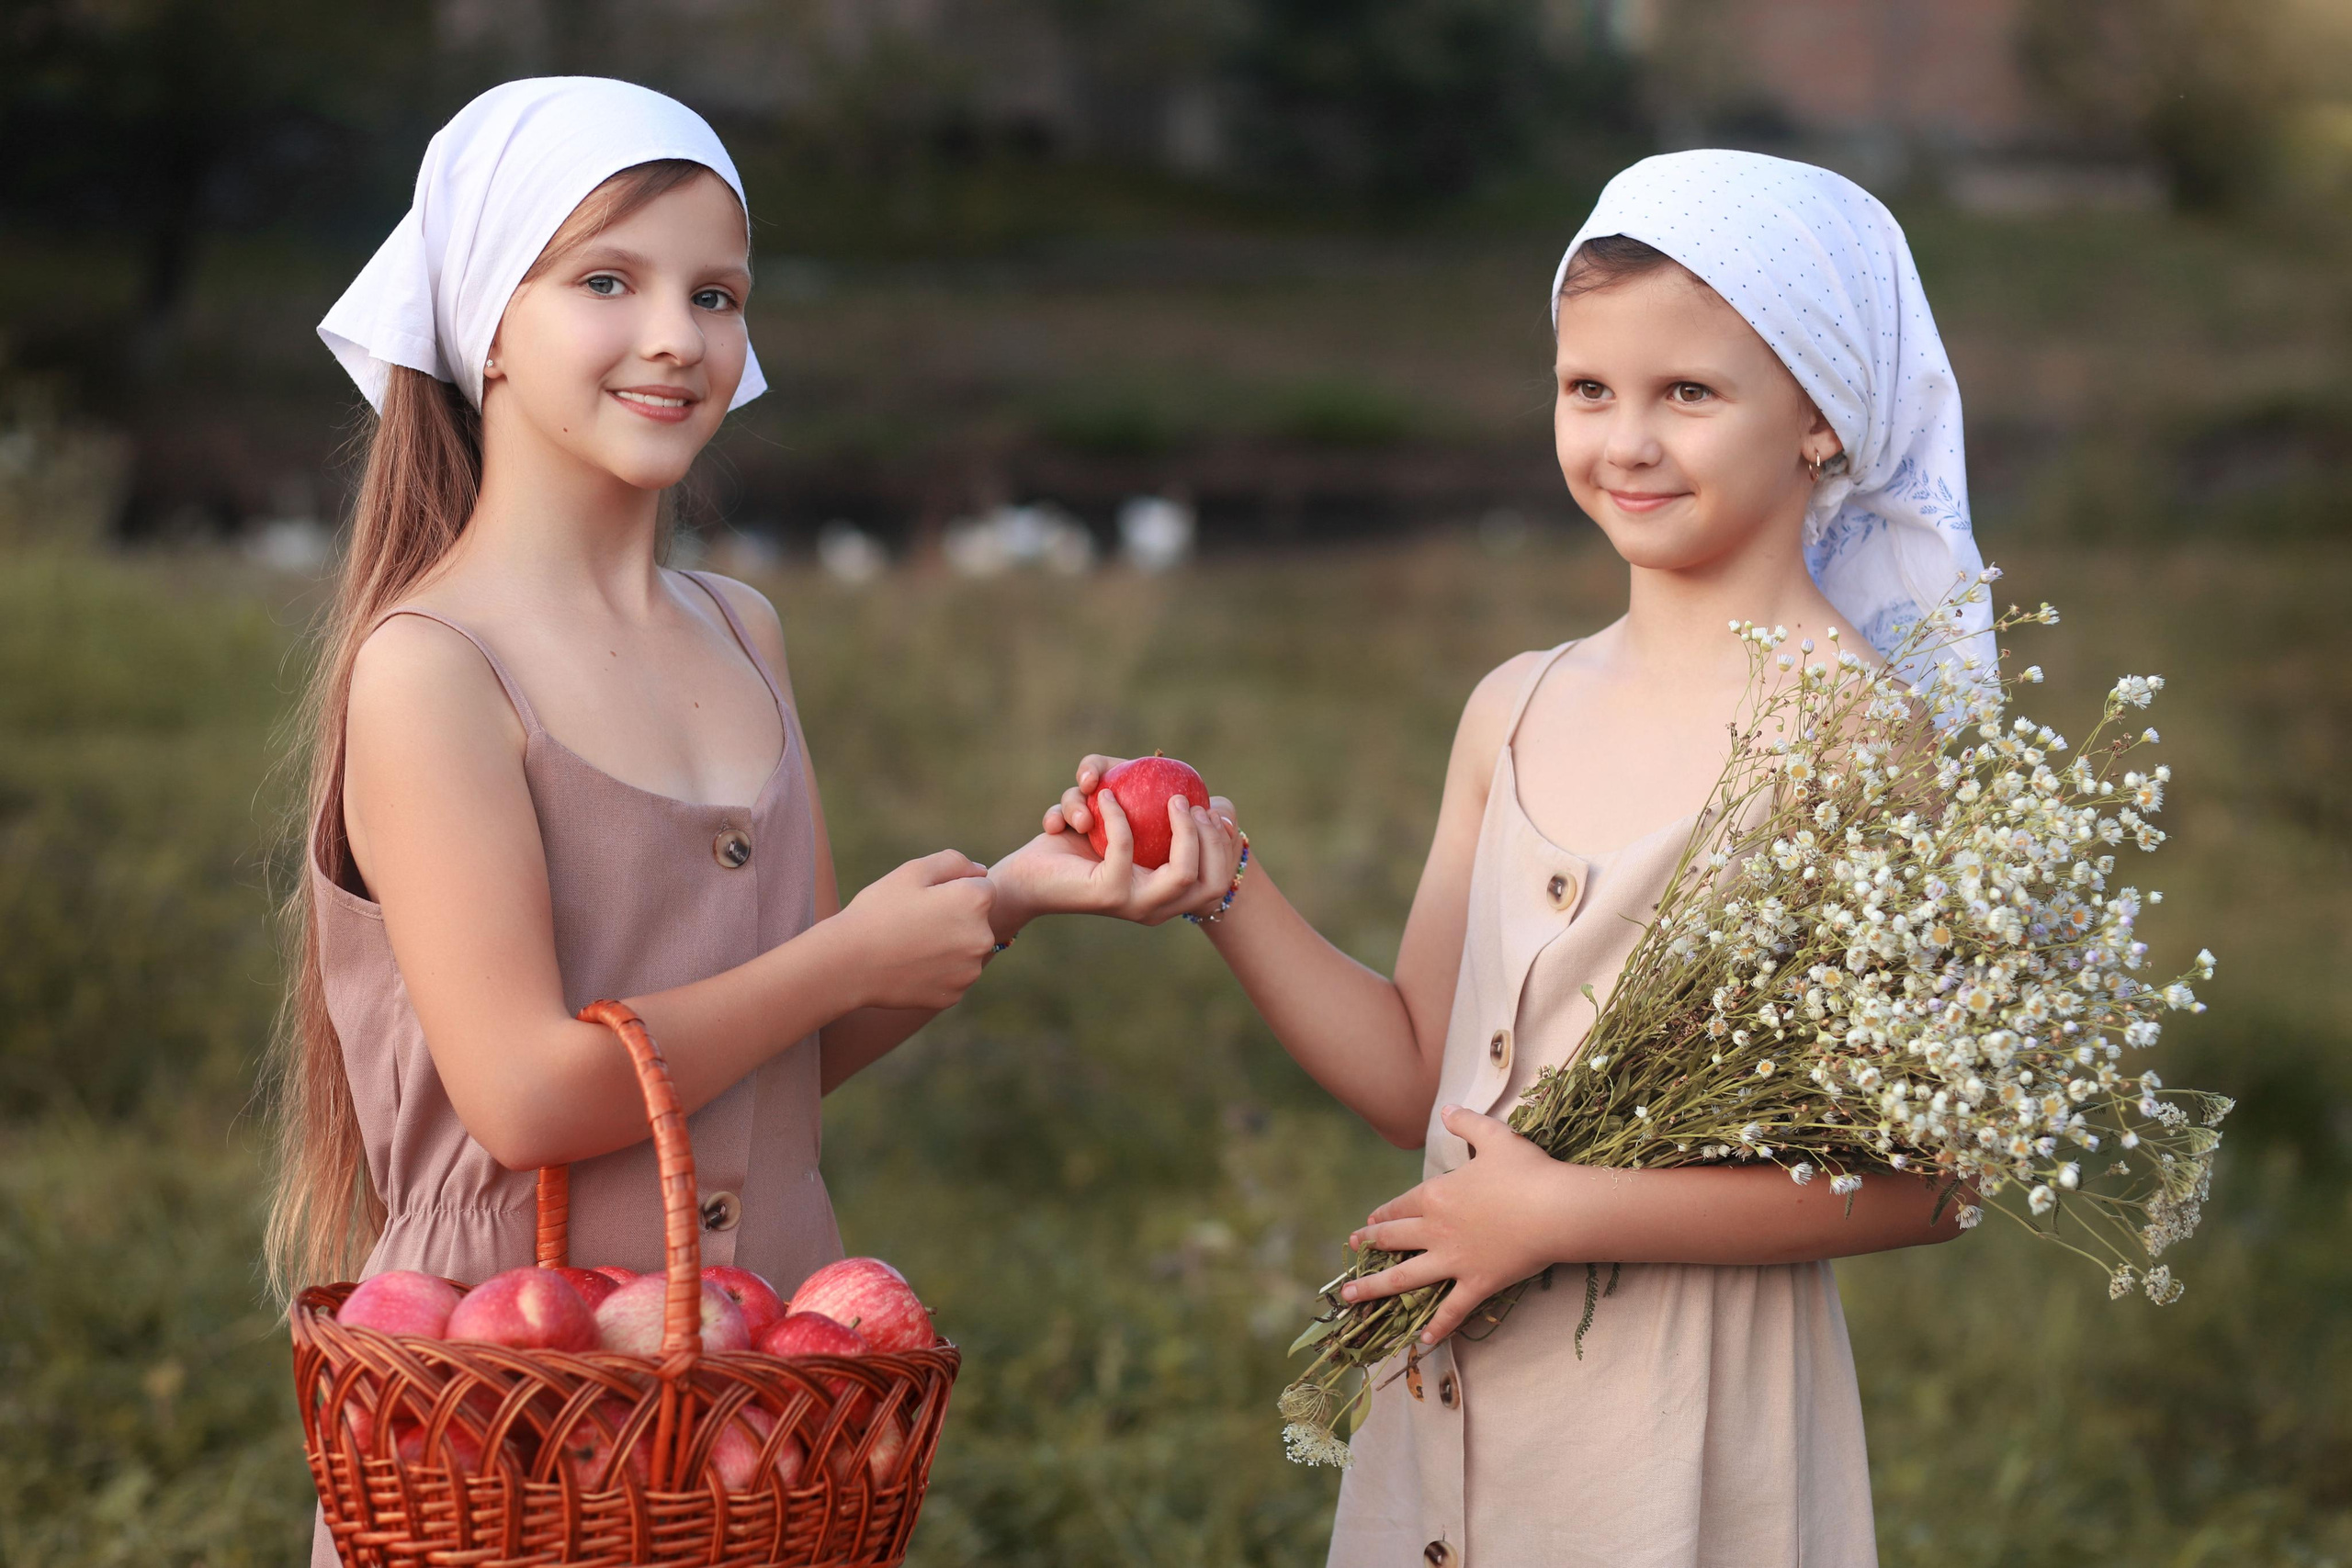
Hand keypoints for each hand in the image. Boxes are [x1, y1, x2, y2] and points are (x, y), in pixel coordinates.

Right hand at [832, 849, 997, 1010]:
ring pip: (966, 950)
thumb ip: (954, 862)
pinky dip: (938, 971)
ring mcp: (971, 970)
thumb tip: (981, 871)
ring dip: (948, 946)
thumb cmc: (878, 911)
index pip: (981, 887)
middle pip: (977, 921)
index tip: (923, 900)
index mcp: (976, 901)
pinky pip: (953, 975)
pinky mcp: (956, 994)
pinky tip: (910, 966)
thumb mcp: (912, 871)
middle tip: (914, 923)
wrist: (849, 964)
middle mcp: (983, 937)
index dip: (951, 889)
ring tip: (910, 945)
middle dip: (955, 918)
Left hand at [1020, 763, 1240, 925]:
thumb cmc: (1077, 848)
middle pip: (1211, 882)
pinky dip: (1118, 815)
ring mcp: (1136, 905)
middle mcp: (1156, 909)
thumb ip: (1158, 814)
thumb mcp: (1125, 827)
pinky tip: (1104, 797)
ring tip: (1170, 799)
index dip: (1225, 846)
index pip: (1216, 882)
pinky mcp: (1110, 892)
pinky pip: (1126, 847)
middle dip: (1212, 838)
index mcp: (1165, 898)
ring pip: (1185, 873)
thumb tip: (1206, 803)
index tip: (1213, 810)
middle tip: (1187, 801)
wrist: (1027, 877)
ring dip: (1184, 829)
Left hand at [1339, 1106, 1572, 1343]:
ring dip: (1374, 1288)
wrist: (1556, 1208)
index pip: (1399, 1206)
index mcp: (1436, 1196)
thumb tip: (1447, 1108)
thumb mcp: (1494, 1137)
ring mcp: (1454, 1260)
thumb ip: (1466, 1123)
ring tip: (1351, 1298)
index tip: (1367, 1223)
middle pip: (1393, 1240)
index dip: (1381, 1215)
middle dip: (1370, 1246)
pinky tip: (1421, 1341)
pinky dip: (1436, 1326)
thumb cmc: (1526, 1170)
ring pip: (1405, 1278)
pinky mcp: (1477, 1283)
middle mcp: (1436, 1230)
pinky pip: (1452, 1309)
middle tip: (1352, 1250)